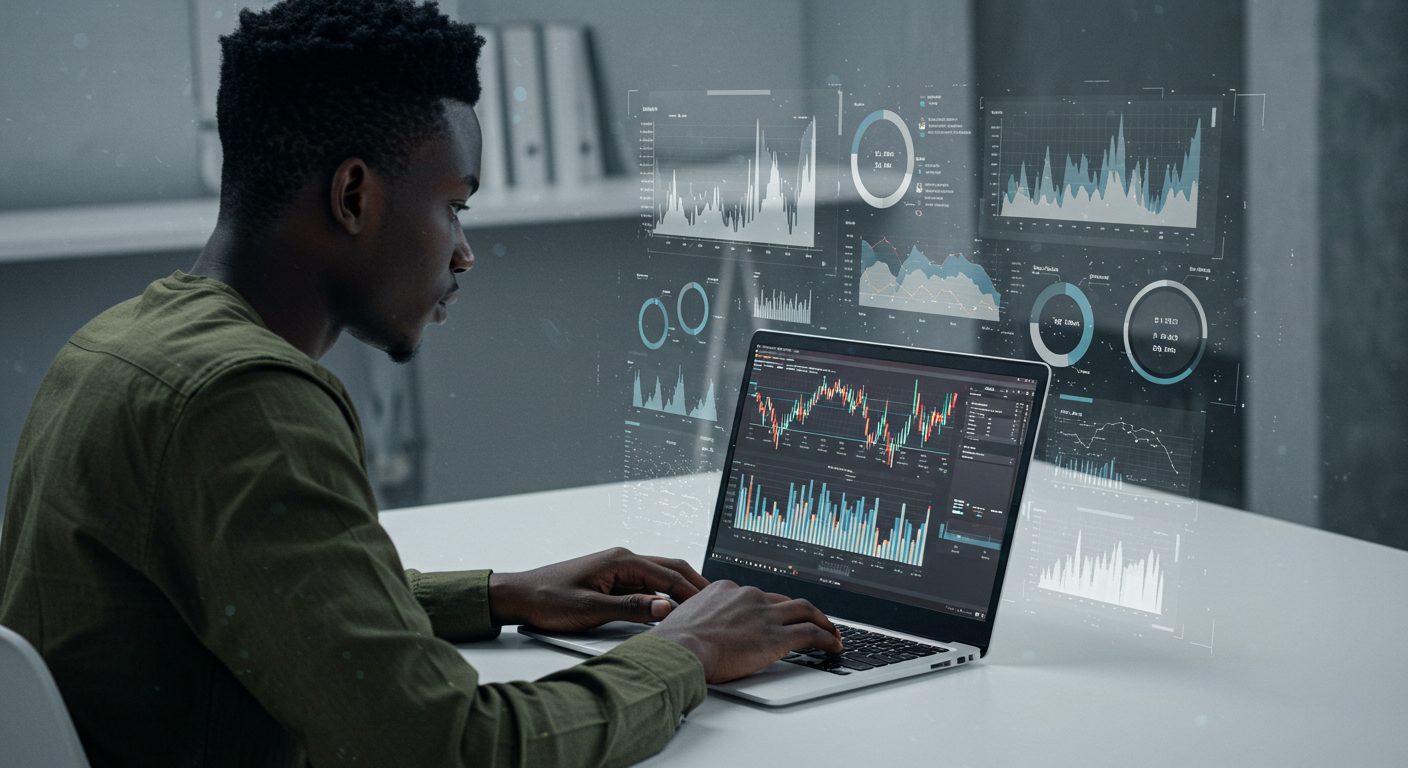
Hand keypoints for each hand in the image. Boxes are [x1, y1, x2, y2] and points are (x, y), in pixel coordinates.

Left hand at [489, 547, 708, 631]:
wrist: (519, 596)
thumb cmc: (548, 599)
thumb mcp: (591, 609)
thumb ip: (631, 608)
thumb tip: (665, 608)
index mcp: (621, 560)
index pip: (668, 575)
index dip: (692, 593)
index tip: (711, 607)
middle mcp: (623, 559)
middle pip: (670, 567)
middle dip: (694, 584)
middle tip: (717, 602)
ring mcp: (618, 568)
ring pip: (660, 574)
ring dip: (680, 588)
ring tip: (701, 605)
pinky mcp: (612, 579)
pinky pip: (647, 583)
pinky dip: (664, 593)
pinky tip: (671, 607)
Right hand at [647, 580, 842, 683]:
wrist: (679, 650)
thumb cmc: (675, 643)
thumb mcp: (686, 620)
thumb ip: (701, 620)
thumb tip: (700, 633)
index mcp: (725, 589)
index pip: (756, 595)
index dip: (769, 607)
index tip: (774, 615)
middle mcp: (748, 596)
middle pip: (784, 600)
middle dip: (801, 611)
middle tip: (813, 620)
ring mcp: (764, 614)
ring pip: (805, 610)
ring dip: (822, 621)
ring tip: (832, 632)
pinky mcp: (776, 636)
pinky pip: (811, 633)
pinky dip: (827, 637)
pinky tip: (834, 644)